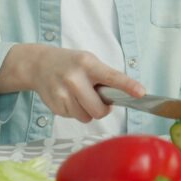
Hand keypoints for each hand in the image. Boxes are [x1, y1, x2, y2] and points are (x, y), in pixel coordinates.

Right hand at [11, 45, 144, 122]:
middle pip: (99, 110)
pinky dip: (74, 111)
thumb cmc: (70, 64)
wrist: (39, 65)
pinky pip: (74, 118)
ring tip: (78, 95)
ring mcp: (62, 93)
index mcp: (88, 64)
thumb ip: (104, 77)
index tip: (141, 93)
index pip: (112, 77)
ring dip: (86, 110)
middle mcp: (74, 78)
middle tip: (97, 98)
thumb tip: (123, 96)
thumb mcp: (88, 62)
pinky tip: (68, 98)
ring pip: (86, 117)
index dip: (128, 86)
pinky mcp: (55, 105)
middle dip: (102, 109)